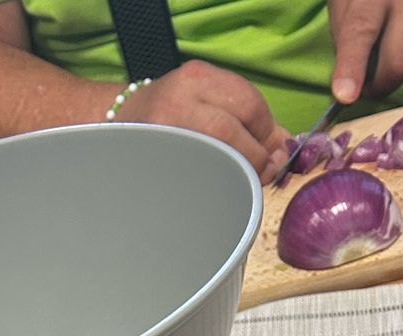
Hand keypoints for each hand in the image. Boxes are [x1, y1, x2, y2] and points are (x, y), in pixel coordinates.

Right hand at [121, 60, 289, 181]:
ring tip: (241, 182)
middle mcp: (179, 101)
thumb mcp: (206, 98)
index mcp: (197, 78)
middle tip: (261, 171)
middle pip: (232, 131)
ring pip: (216, 159)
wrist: (119, 124)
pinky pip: (196, 180)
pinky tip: (217, 190)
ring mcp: (164, 135)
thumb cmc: (171, 115)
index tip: (273, 150)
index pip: (249, 103)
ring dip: (238, 174)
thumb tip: (283, 147)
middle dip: (255, 156)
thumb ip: (245, 115)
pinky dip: (215, 188)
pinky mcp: (155, 164)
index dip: (268, 132)